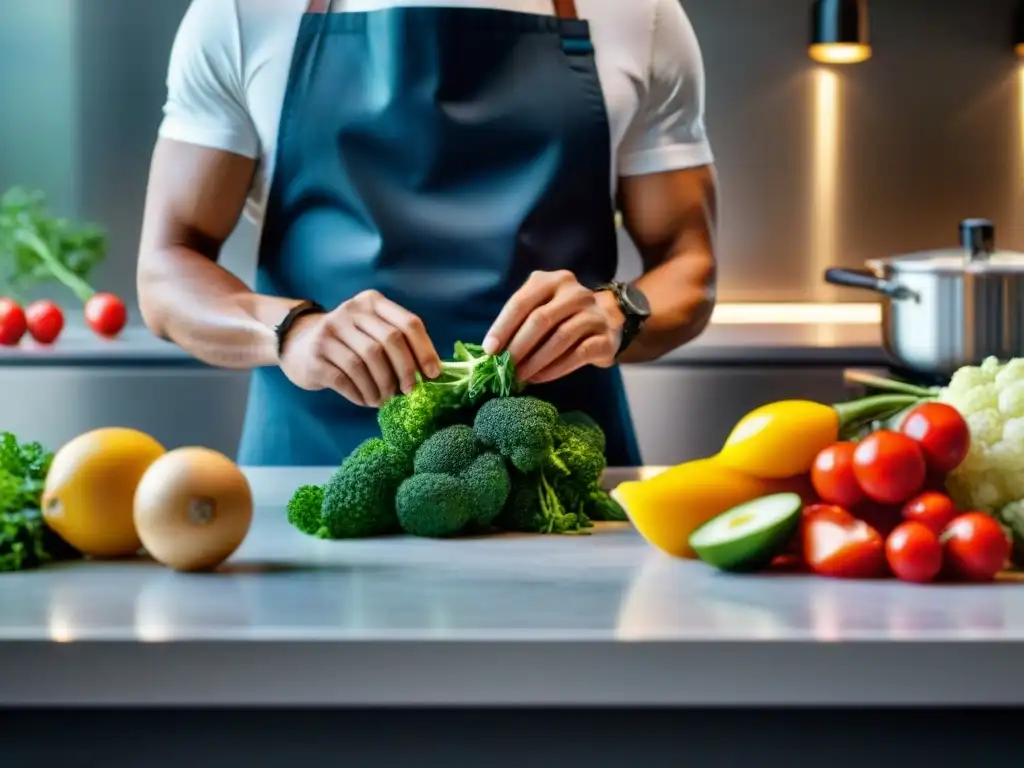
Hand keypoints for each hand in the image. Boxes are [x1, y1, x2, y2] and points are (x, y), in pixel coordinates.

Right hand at [279, 290, 440, 406]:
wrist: (297, 344)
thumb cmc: (348, 343)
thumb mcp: (371, 331)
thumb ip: (398, 343)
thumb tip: (432, 372)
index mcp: (371, 302)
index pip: (408, 323)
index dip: (425, 350)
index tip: (433, 375)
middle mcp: (349, 312)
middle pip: (389, 342)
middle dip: (405, 371)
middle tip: (409, 391)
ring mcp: (329, 332)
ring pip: (366, 362)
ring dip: (382, 387)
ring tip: (386, 399)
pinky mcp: (314, 356)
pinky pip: (345, 379)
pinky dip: (361, 394)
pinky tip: (367, 400)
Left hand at [483, 270, 622, 383]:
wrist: (608, 319)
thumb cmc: (562, 316)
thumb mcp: (541, 307)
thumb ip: (520, 322)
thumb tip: (492, 351)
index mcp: (552, 281)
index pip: (521, 302)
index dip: (502, 327)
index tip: (490, 350)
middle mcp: (574, 293)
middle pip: (540, 320)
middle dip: (518, 347)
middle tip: (504, 368)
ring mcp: (593, 314)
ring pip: (560, 338)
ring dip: (535, 361)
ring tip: (520, 377)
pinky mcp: (605, 337)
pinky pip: (578, 354)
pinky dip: (555, 369)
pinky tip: (539, 378)